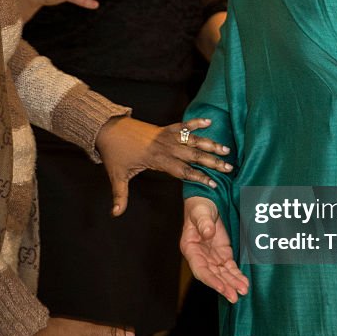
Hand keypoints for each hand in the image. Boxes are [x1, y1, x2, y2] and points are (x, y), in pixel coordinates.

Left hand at [96, 116, 233, 215]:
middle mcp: (166, 147)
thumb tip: (115, 214)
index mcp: (158, 160)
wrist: (108, 129)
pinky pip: (183, 124)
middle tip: (229, 167)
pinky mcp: (164, 127)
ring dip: (210, 144)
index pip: (183, 171)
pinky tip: (209, 121)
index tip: (214, 184)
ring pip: (193, 140)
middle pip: (194, 155)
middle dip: (212, 162)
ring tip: (226, 149)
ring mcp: (166, 135)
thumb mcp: (117, 176)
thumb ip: (120, 196)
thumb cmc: (114, 153)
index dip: (200, 177)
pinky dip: (196, 122)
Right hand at [181, 196, 248, 302]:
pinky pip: (230, 268)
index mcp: (190, 248)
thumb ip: (203, 222)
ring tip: (243, 291)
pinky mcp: (223, 254)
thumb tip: (208, 232)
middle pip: (212, 275)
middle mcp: (200, 256)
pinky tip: (244, 283)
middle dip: (224, 286)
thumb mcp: (200, 212)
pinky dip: (237, 276)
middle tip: (235, 297)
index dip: (210, 280)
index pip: (200, 269)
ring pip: (222, 274)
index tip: (221, 288)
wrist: (208, 202)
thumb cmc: (199, 207)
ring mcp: (212, 257)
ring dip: (232, 283)